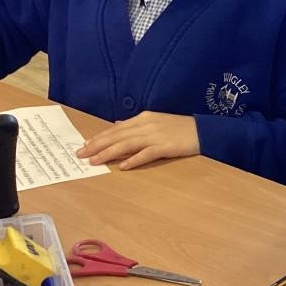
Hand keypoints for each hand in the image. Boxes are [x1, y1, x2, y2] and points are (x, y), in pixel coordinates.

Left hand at [76, 112, 199, 169]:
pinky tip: (122, 166)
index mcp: (144, 118)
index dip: (99, 137)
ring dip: (108, 153)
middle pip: (117, 136)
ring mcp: (156, 135)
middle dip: (97, 145)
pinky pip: (146, 154)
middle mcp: (147, 125)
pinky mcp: (166, 146)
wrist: (205, 130)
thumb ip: (137, 125)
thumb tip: (117, 125)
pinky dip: (133, 160)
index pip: (116, 128)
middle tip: (81, 154)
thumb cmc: (181, 128)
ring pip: (127, 144)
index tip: (85, 145)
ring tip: (94, 161)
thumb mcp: (157, 122)